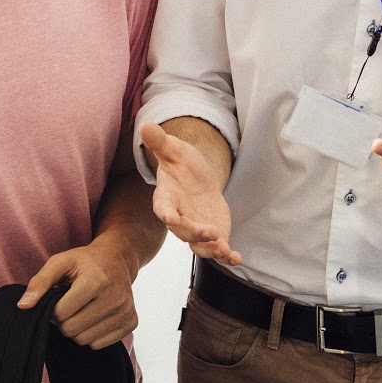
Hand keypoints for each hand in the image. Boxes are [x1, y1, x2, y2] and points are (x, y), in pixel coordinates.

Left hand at [17, 236, 137, 348]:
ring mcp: (125, 311)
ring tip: (81, 310)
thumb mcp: (60, 262)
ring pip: (85, 341)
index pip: (61, 314)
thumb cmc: (85, 261)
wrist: (118, 258)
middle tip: (69, 306)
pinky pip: (100, 345)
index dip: (54, 309)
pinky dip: (92, 335)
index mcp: (96, 281)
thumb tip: (23, 306)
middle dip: (64, 321)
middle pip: (72, 330)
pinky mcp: (131, 321)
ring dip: (77, 329)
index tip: (59, 298)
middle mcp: (115, 297)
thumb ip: (40, 282)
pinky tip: (95, 316)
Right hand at [140, 121, 240, 265]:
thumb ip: (160, 142)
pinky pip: (217, 249)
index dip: (166, 213)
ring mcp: (196, 229)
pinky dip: (226, 256)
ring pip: (199, 245)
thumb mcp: (174, 149)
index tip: (170, 218)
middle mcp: (179, 218)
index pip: (162, 208)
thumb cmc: (181, 163)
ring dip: (211, 249)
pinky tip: (236, 258)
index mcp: (166, 198)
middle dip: (195, 233)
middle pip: (183, 231)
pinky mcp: (213, 235)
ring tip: (224, 250)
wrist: (196, 177)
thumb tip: (146, 124)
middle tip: (209, 232)